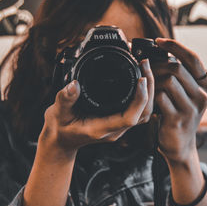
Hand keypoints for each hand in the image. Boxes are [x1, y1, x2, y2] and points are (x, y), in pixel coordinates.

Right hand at [39, 59, 153, 154]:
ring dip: (148, 90)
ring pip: (143, 111)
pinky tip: (140, 78)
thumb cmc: (60, 128)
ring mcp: (118, 126)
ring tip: (145, 68)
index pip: (129, 118)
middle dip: (148, 89)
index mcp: (102, 129)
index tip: (141, 80)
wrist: (61, 140)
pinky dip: (143, 94)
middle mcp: (114, 129)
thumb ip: (65, 99)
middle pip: (143, 113)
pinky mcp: (119, 120)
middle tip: (145, 65)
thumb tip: (73, 84)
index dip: (139, 100)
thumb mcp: (58, 112)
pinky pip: (138, 109)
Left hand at [152, 38, 206, 162]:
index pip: (193, 58)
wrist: (180, 145)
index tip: (158, 41)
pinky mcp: (177, 119)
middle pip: (176, 68)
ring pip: (167, 81)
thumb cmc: (179, 113)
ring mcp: (191, 108)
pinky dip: (150, 95)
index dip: (175, 46)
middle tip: (146, 68)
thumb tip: (160, 52)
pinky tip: (148, 98)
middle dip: (157, 65)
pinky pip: (160, 97)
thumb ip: (181, 76)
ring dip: (152, 80)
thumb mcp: (187, 94)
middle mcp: (203, 96)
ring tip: (147, 85)